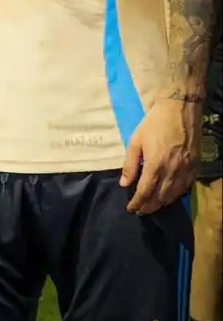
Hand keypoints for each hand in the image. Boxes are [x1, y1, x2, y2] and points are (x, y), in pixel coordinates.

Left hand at [121, 95, 199, 213]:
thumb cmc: (154, 124)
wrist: (180, 109)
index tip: (131, 209)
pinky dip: (177, 194)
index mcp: (155, 165)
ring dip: (162, 203)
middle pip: (160, 197)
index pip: (145, 192)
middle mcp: (172, 170)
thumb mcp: (135, 142)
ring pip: (174, 194)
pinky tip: (170, 196)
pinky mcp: (196, 165)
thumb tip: (124, 184)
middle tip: (140, 211)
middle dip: (149, 206)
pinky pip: (186, 186)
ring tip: (153, 206)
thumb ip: (130, 165)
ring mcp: (186, 169)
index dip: (137, 203)